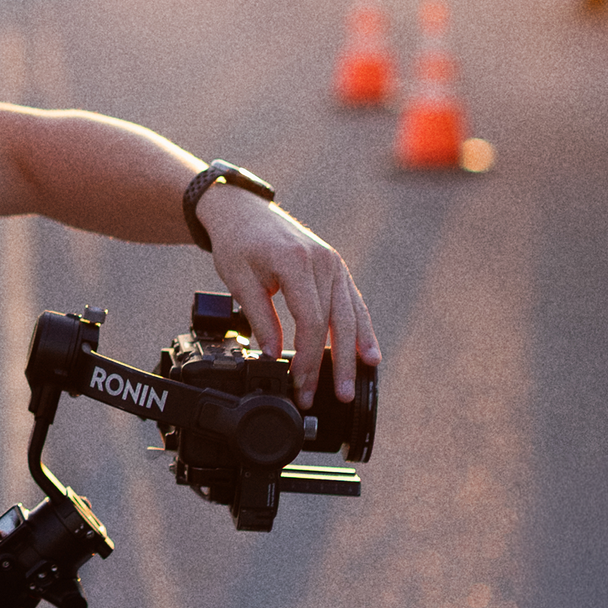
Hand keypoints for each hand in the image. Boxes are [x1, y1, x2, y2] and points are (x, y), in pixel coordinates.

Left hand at [196, 183, 381, 407]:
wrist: (243, 212)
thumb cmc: (238, 243)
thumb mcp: (239, 280)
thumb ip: (260, 318)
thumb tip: (275, 354)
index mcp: (296, 263)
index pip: (311, 321)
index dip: (309, 357)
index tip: (301, 383)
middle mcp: (323, 262)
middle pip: (336, 322)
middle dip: (337, 364)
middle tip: (339, 395)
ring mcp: (333, 264)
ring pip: (350, 315)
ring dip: (355, 353)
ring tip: (355, 385)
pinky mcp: (336, 269)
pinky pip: (353, 303)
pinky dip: (362, 330)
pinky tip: (369, 354)